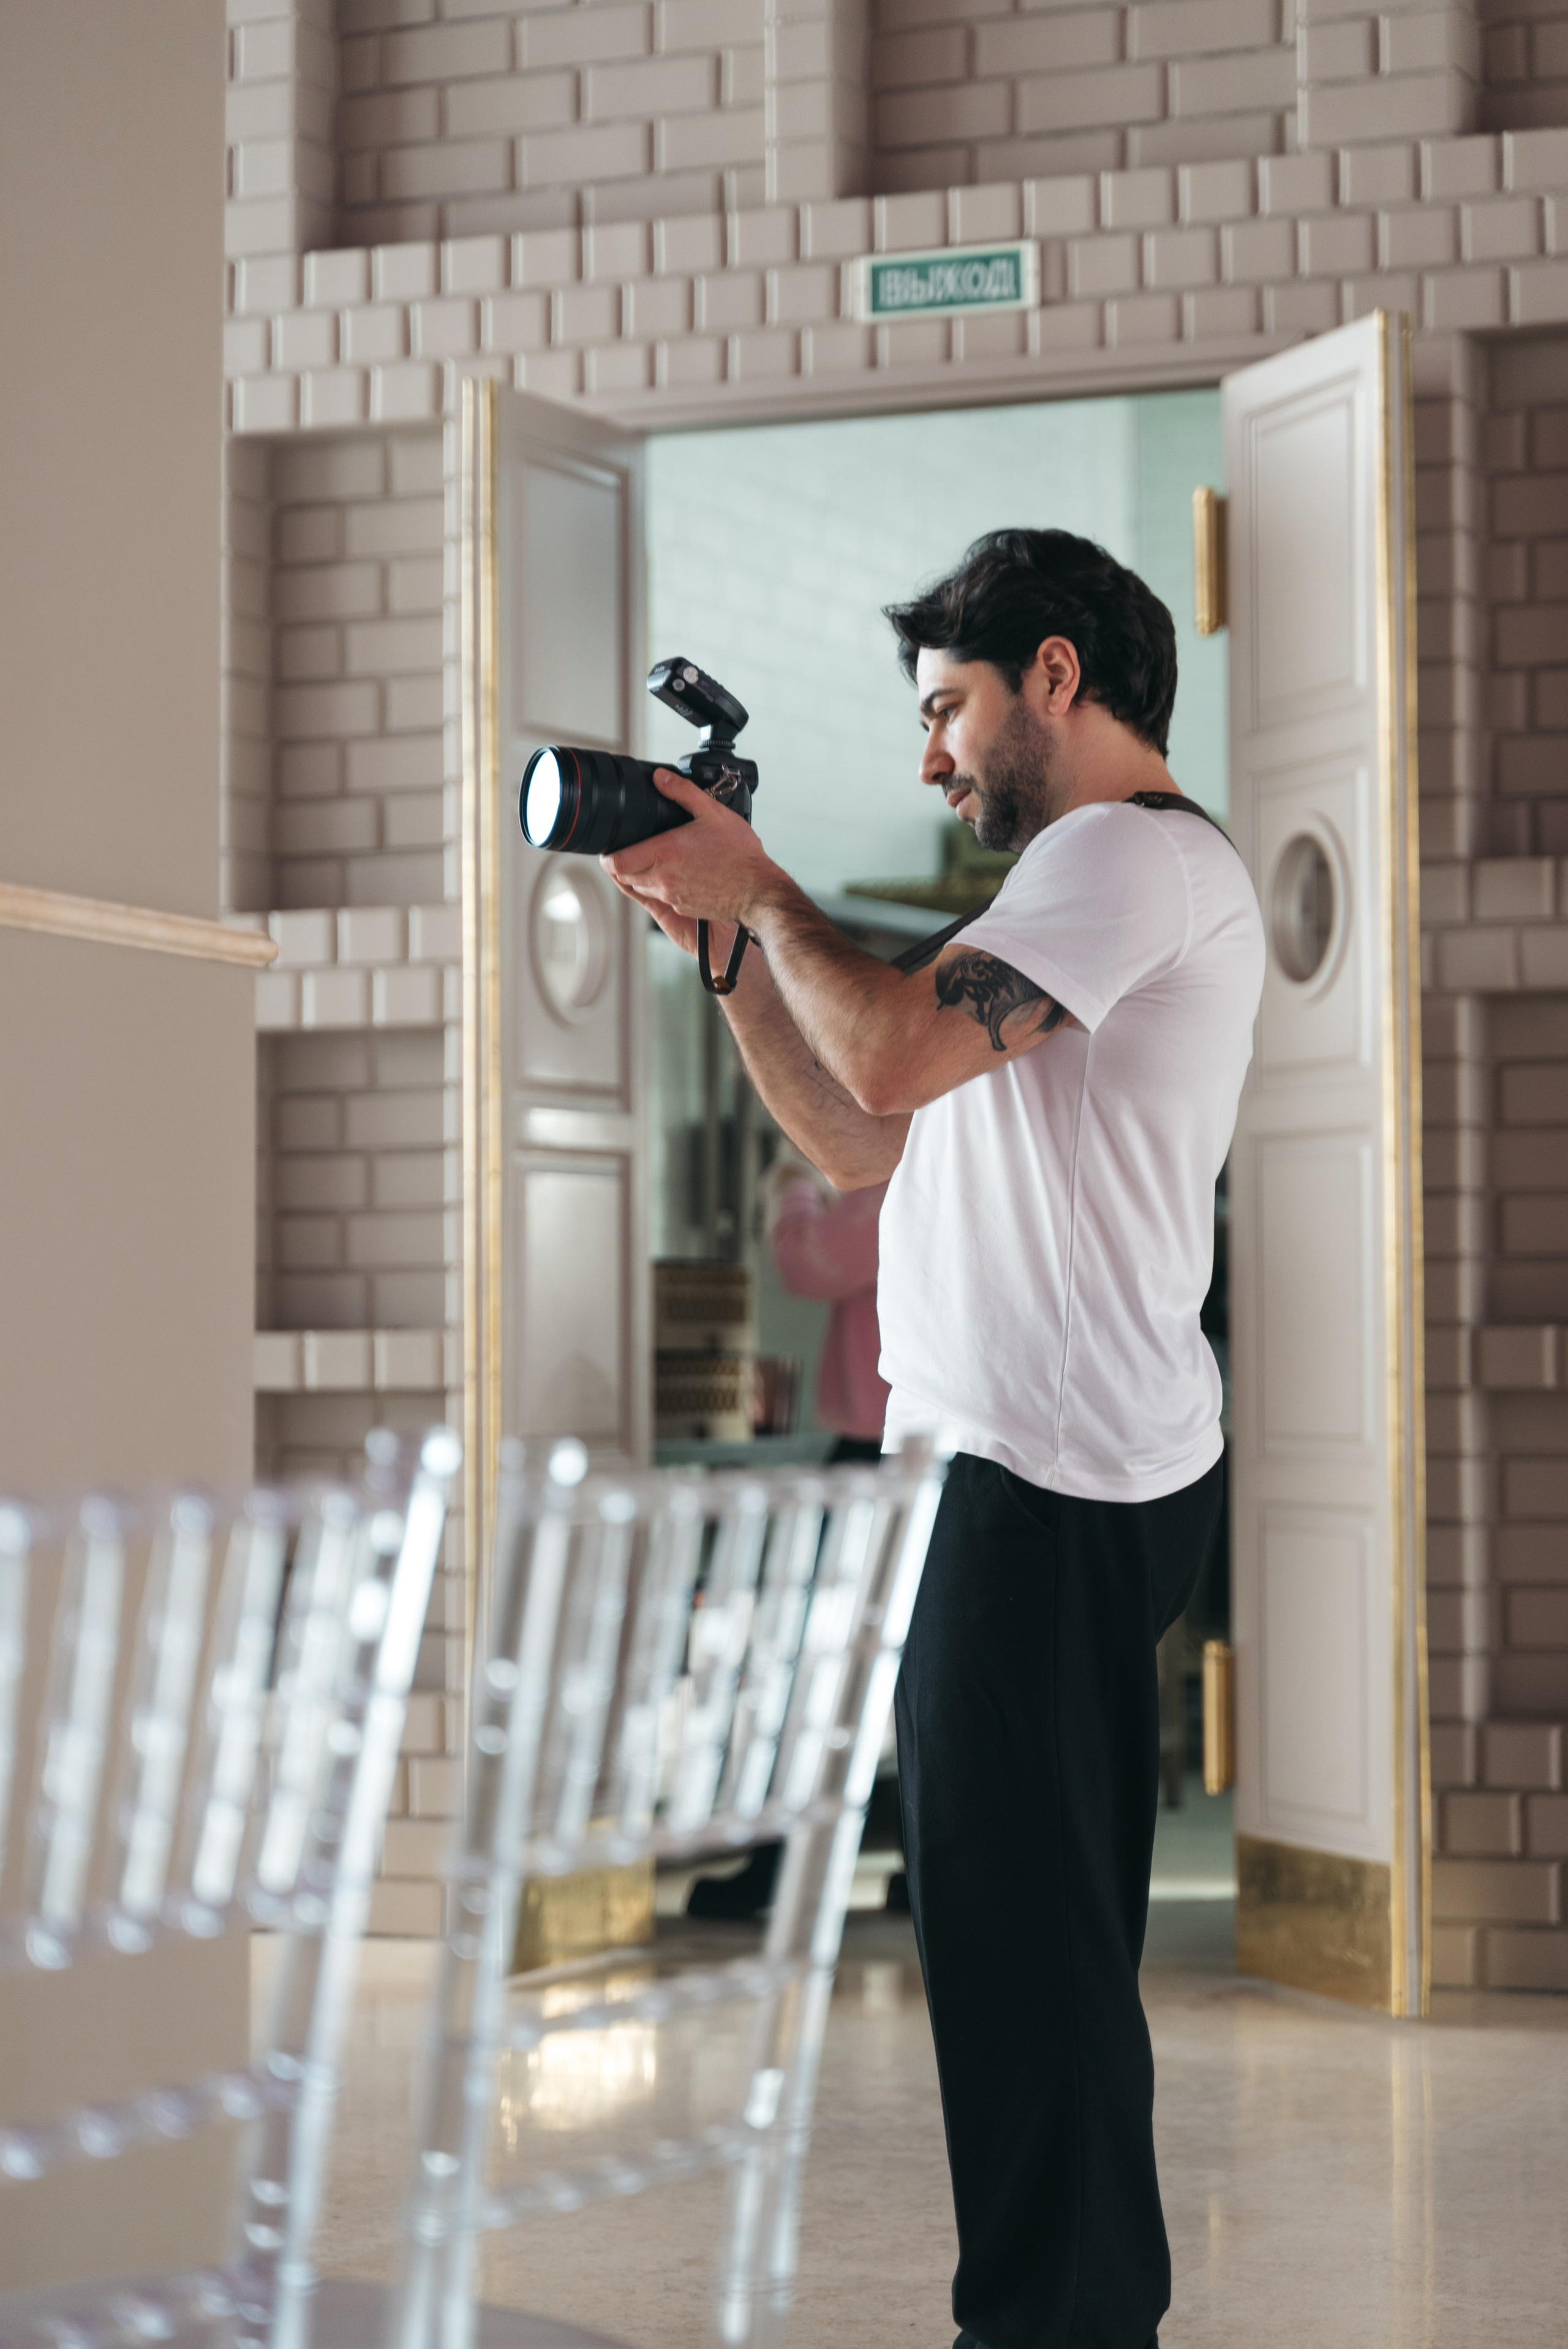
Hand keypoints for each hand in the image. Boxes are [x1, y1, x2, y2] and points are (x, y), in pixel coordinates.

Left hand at [602, 769, 780, 931]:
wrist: (758, 891)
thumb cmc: (740, 855)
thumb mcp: (712, 813)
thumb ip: (682, 793)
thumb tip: (660, 778)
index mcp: (664, 854)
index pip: (616, 864)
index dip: (607, 857)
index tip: (610, 848)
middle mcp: (663, 879)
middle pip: (624, 877)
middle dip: (623, 864)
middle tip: (631, 850)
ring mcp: (672, 896)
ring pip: (642, 888)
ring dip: (641, 875)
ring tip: (656, 859)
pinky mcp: (683, 907)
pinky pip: (662, 897)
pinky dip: (662, 886)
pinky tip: (678, 874)